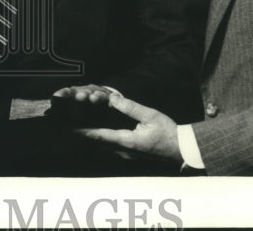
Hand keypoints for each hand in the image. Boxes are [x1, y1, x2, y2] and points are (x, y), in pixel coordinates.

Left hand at [53, 87, 179, 159]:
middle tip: (70, 126)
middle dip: (85, 133)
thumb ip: (130, 107)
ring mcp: (127, 154)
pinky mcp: (131, 154)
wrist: (182, 150)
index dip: (84, 132)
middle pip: (99, 142)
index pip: (100, 136)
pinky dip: (103, 139)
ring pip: (104, 146)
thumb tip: (113, 98)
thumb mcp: (150, 115)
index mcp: (128, 141)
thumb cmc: (168, 133)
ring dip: (93, 137)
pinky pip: (112, 147)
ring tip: (80, 127)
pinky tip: (99, 133)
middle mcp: (124, 151)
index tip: (70, 128)